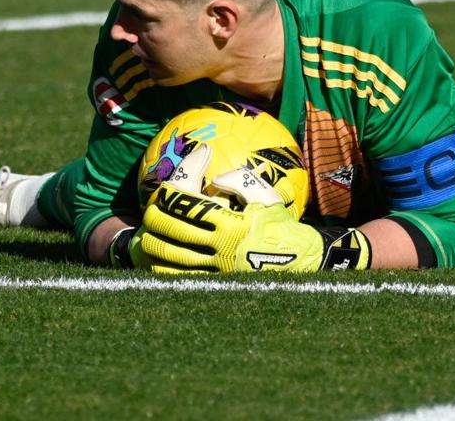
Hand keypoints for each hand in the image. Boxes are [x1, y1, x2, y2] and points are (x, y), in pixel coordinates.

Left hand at [139, 146, 369, 273]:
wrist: (301, 263)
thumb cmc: (283, 226)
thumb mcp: (268, 198)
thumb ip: (240, 181)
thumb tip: (215, 178)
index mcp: (229, 223)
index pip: (185, 200)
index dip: (179, 178)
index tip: (185, 169)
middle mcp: (217, 247)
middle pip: (166, 226)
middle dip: (154, 210)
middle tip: (158, 201)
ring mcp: (212, 268)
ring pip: (165, 252)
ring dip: (153, 237)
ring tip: (154, 227)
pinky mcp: (213, 284)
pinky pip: (175, 275)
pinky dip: (162, 262)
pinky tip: (162, 253)